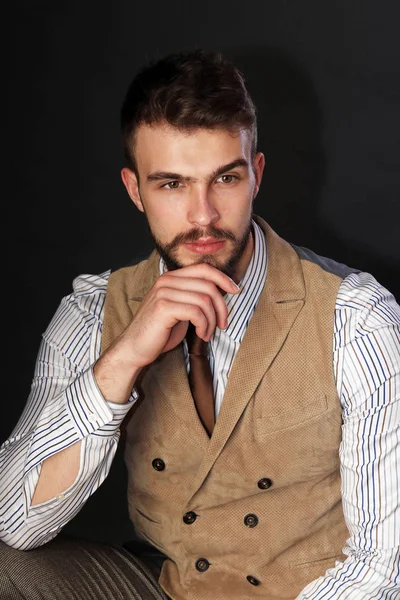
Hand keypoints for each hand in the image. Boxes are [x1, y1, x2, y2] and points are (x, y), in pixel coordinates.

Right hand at [117, 263, 239, 368]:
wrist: (135, 348)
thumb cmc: (160, 331)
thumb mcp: (181, 309)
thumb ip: (195, 298)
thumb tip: (222, 293)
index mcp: (171, 278)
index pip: (203, 269)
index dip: (223, 278)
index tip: (236, 291)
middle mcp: (166, 281)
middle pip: (208, 285)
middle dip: (221, 306)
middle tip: (223, 324)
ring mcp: (164, 292)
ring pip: (204, 300)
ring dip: (212, 321)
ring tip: (207, 333)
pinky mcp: (163, 307)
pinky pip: (196, 312)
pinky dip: (204, 326)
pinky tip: (201, 335)